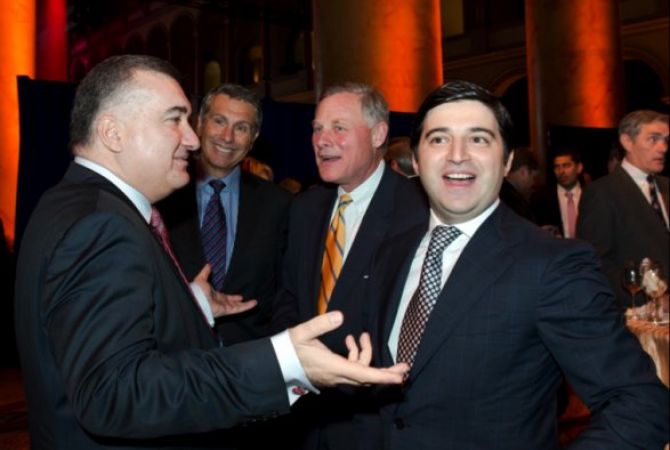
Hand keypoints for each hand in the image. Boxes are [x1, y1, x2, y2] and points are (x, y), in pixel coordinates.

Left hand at [193, 265, 256, 317]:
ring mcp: (224, 307)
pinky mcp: (227, 310)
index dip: (233, 297)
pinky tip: (254, 304)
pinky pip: (239, 309)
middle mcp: (220, 303)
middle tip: (245, 300)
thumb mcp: (201, 278)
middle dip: (239, 302)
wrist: (196, 299)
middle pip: (233, 303)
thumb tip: (208, 265)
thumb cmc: (197, 291)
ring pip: (238, 307)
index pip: (226, 298)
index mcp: (215, 297)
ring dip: (246, 305)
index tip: (239, 297)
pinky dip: (247, 307)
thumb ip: (205, 272)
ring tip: (255, 302)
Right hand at [289, 311, 407, 386]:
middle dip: (387, 372)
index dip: (383, 376)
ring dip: (365, 355)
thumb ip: (321, 323)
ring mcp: (335, 377)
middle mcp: (337, 375)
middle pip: (367, 378)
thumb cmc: (289, 348)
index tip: (399, 376)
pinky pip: (351, 369)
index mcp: (333, 366)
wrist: (277, 364)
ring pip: (359, 371)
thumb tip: (340, 316)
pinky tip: (349, 342)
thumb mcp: (303, 332)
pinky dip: (356, 357)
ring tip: (360, 337)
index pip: (363, 374)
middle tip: (404, 367)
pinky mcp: (332, 375)